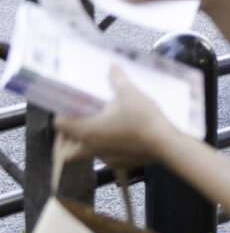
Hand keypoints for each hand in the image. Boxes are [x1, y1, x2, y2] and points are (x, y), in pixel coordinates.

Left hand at [52, 66, 176, 169]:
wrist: (167, 143)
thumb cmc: (143, 118)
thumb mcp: (129, 93)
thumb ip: (117, 80)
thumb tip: (113, 68)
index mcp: (87, 130)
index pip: (59, 125)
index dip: (61, 115)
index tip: (69, 109)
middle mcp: (92, 148)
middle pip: (66, 153)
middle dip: (66, 142)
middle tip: (76, 127)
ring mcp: (107, 158)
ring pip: (88, 155)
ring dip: (89, 144)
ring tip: (102, 129)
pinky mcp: (122, 164)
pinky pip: (108, 157)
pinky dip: (109, 149)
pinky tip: (121, 138)